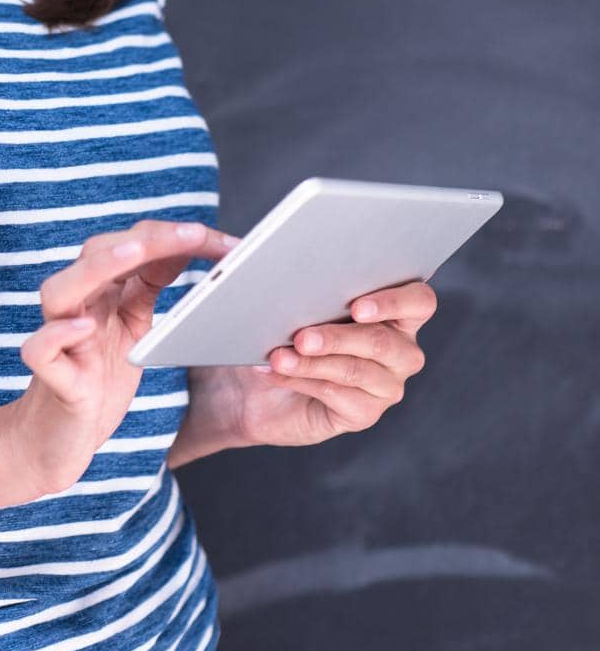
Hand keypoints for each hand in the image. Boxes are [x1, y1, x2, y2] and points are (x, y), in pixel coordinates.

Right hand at [8, 219, 233, 493]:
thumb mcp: (132, 330)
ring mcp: (60, 341)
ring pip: (60, 290)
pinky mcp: (52, 380)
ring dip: (99, 266)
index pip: (132, 246)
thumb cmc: (96, 382)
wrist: (55, 443)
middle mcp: (76, 307)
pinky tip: (82, 327)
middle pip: (98, 253)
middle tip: (194, 234)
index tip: (227, 244)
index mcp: (99, 293)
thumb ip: (146, 290)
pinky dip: (57, 335)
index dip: (177, 238)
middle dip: (149, 239)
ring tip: (135, 251)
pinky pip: (39, 350)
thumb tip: (184, 248)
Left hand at [192, 279, 437, 449]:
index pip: (419, 301)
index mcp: (394, 308)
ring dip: (313, 362)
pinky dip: (304, 381)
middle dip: (338, 337)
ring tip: (280, 357)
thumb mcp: (272, 289)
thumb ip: (257, 257)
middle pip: (382, 341)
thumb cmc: (278, 325)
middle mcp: (400, 348)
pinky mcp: (365, 412)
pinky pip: (340, 396)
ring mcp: (386, 384)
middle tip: (302, 336)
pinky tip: (279, 373)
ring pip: (357, 370)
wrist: (255, 383)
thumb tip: (230, 238)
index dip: (394, 302)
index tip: (356, 306)